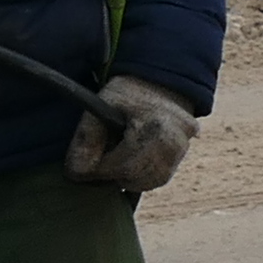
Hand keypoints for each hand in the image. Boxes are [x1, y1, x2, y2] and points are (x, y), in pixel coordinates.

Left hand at [64, 76, 198, 194]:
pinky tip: (132, 161)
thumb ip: (87, 137)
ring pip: (149, 182)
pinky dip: (142, 175)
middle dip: (113, 174)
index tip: (85, 166)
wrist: (160, 81)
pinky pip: (160, 178)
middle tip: (100, 162)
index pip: (124, 166)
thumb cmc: (129, 92)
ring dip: (128, 177)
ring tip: (116, 159)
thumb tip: (77, 171)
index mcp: (156, 127)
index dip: (101, 170)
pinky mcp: (185, 153)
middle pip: (137, 177)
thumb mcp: (102, 104)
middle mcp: (175, 141)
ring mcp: (183, 148)